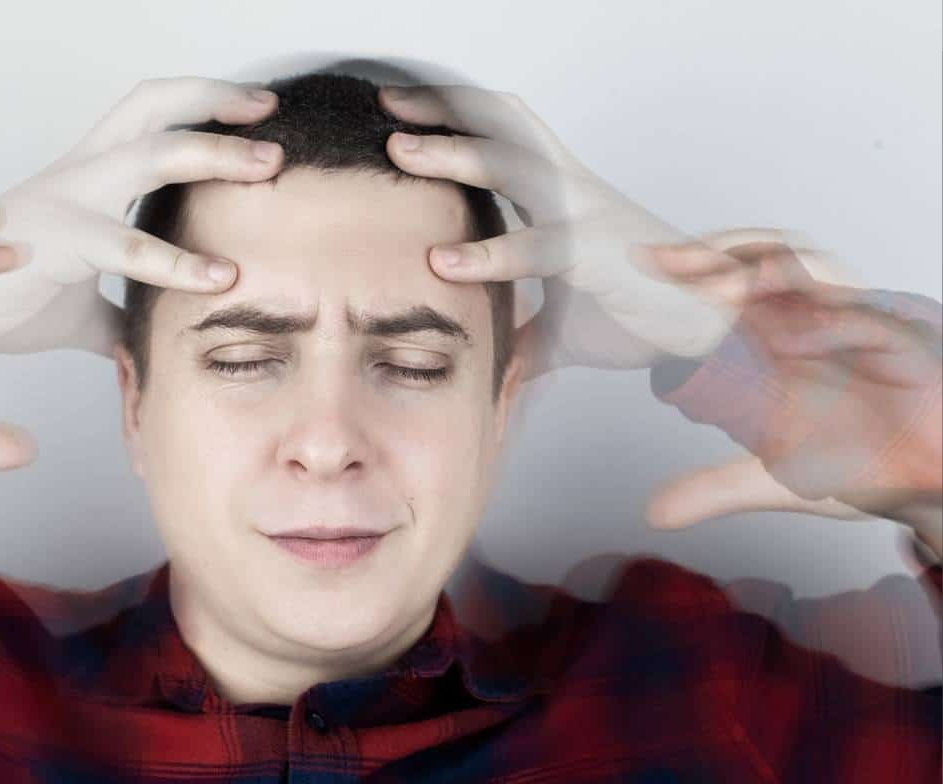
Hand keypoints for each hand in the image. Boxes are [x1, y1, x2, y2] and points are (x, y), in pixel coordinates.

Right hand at [0, 77, 285, 357]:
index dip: (201, 104)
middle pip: (154, 108)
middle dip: (216, 103)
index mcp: (88, 177)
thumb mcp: (79, 308)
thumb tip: (147, 343)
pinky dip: (178, 261)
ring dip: (214, 154)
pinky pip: (124, 245)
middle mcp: (81, 173)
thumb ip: (120, 316)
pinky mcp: (56, 243)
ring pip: (149, 154)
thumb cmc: (2, 296)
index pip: (150, 116)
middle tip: (272, 116)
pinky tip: (222, 278)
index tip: (255, 112)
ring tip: (268, 167)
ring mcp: (68, 201)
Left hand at [377, 83, 736, 376]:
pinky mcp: (599, 255)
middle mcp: (572, 191)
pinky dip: (488, 254)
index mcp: (562, 195)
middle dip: (443, 112)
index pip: (504, 134)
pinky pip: (538, 248)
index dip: (456, 116)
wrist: (709, 331)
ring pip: (515, 165)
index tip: (401, 112)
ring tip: (399, 152)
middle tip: (386, 107)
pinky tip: (443, 262)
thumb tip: (492, 364)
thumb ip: (525, 338)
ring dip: (456, 154)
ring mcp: (586, 215)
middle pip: (503, 127)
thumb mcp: (564, 329)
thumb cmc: (639, 317)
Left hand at [640, 233, 941, 551]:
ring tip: (716, 293)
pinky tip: (787, 342)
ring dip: (762, 278)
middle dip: (711, 259)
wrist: (936, 486)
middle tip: (664, 266)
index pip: (726, 292)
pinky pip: (863, 322)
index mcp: (781, 342)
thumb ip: (716, 489)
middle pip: (760, 264)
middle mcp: (815, 323)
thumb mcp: (776, 481)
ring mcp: (858, 326)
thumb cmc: (865, 462)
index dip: (683, 280)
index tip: (636, 277)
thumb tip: (653, 513)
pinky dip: (824, 328)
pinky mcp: (903, 345)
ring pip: (811, 278)